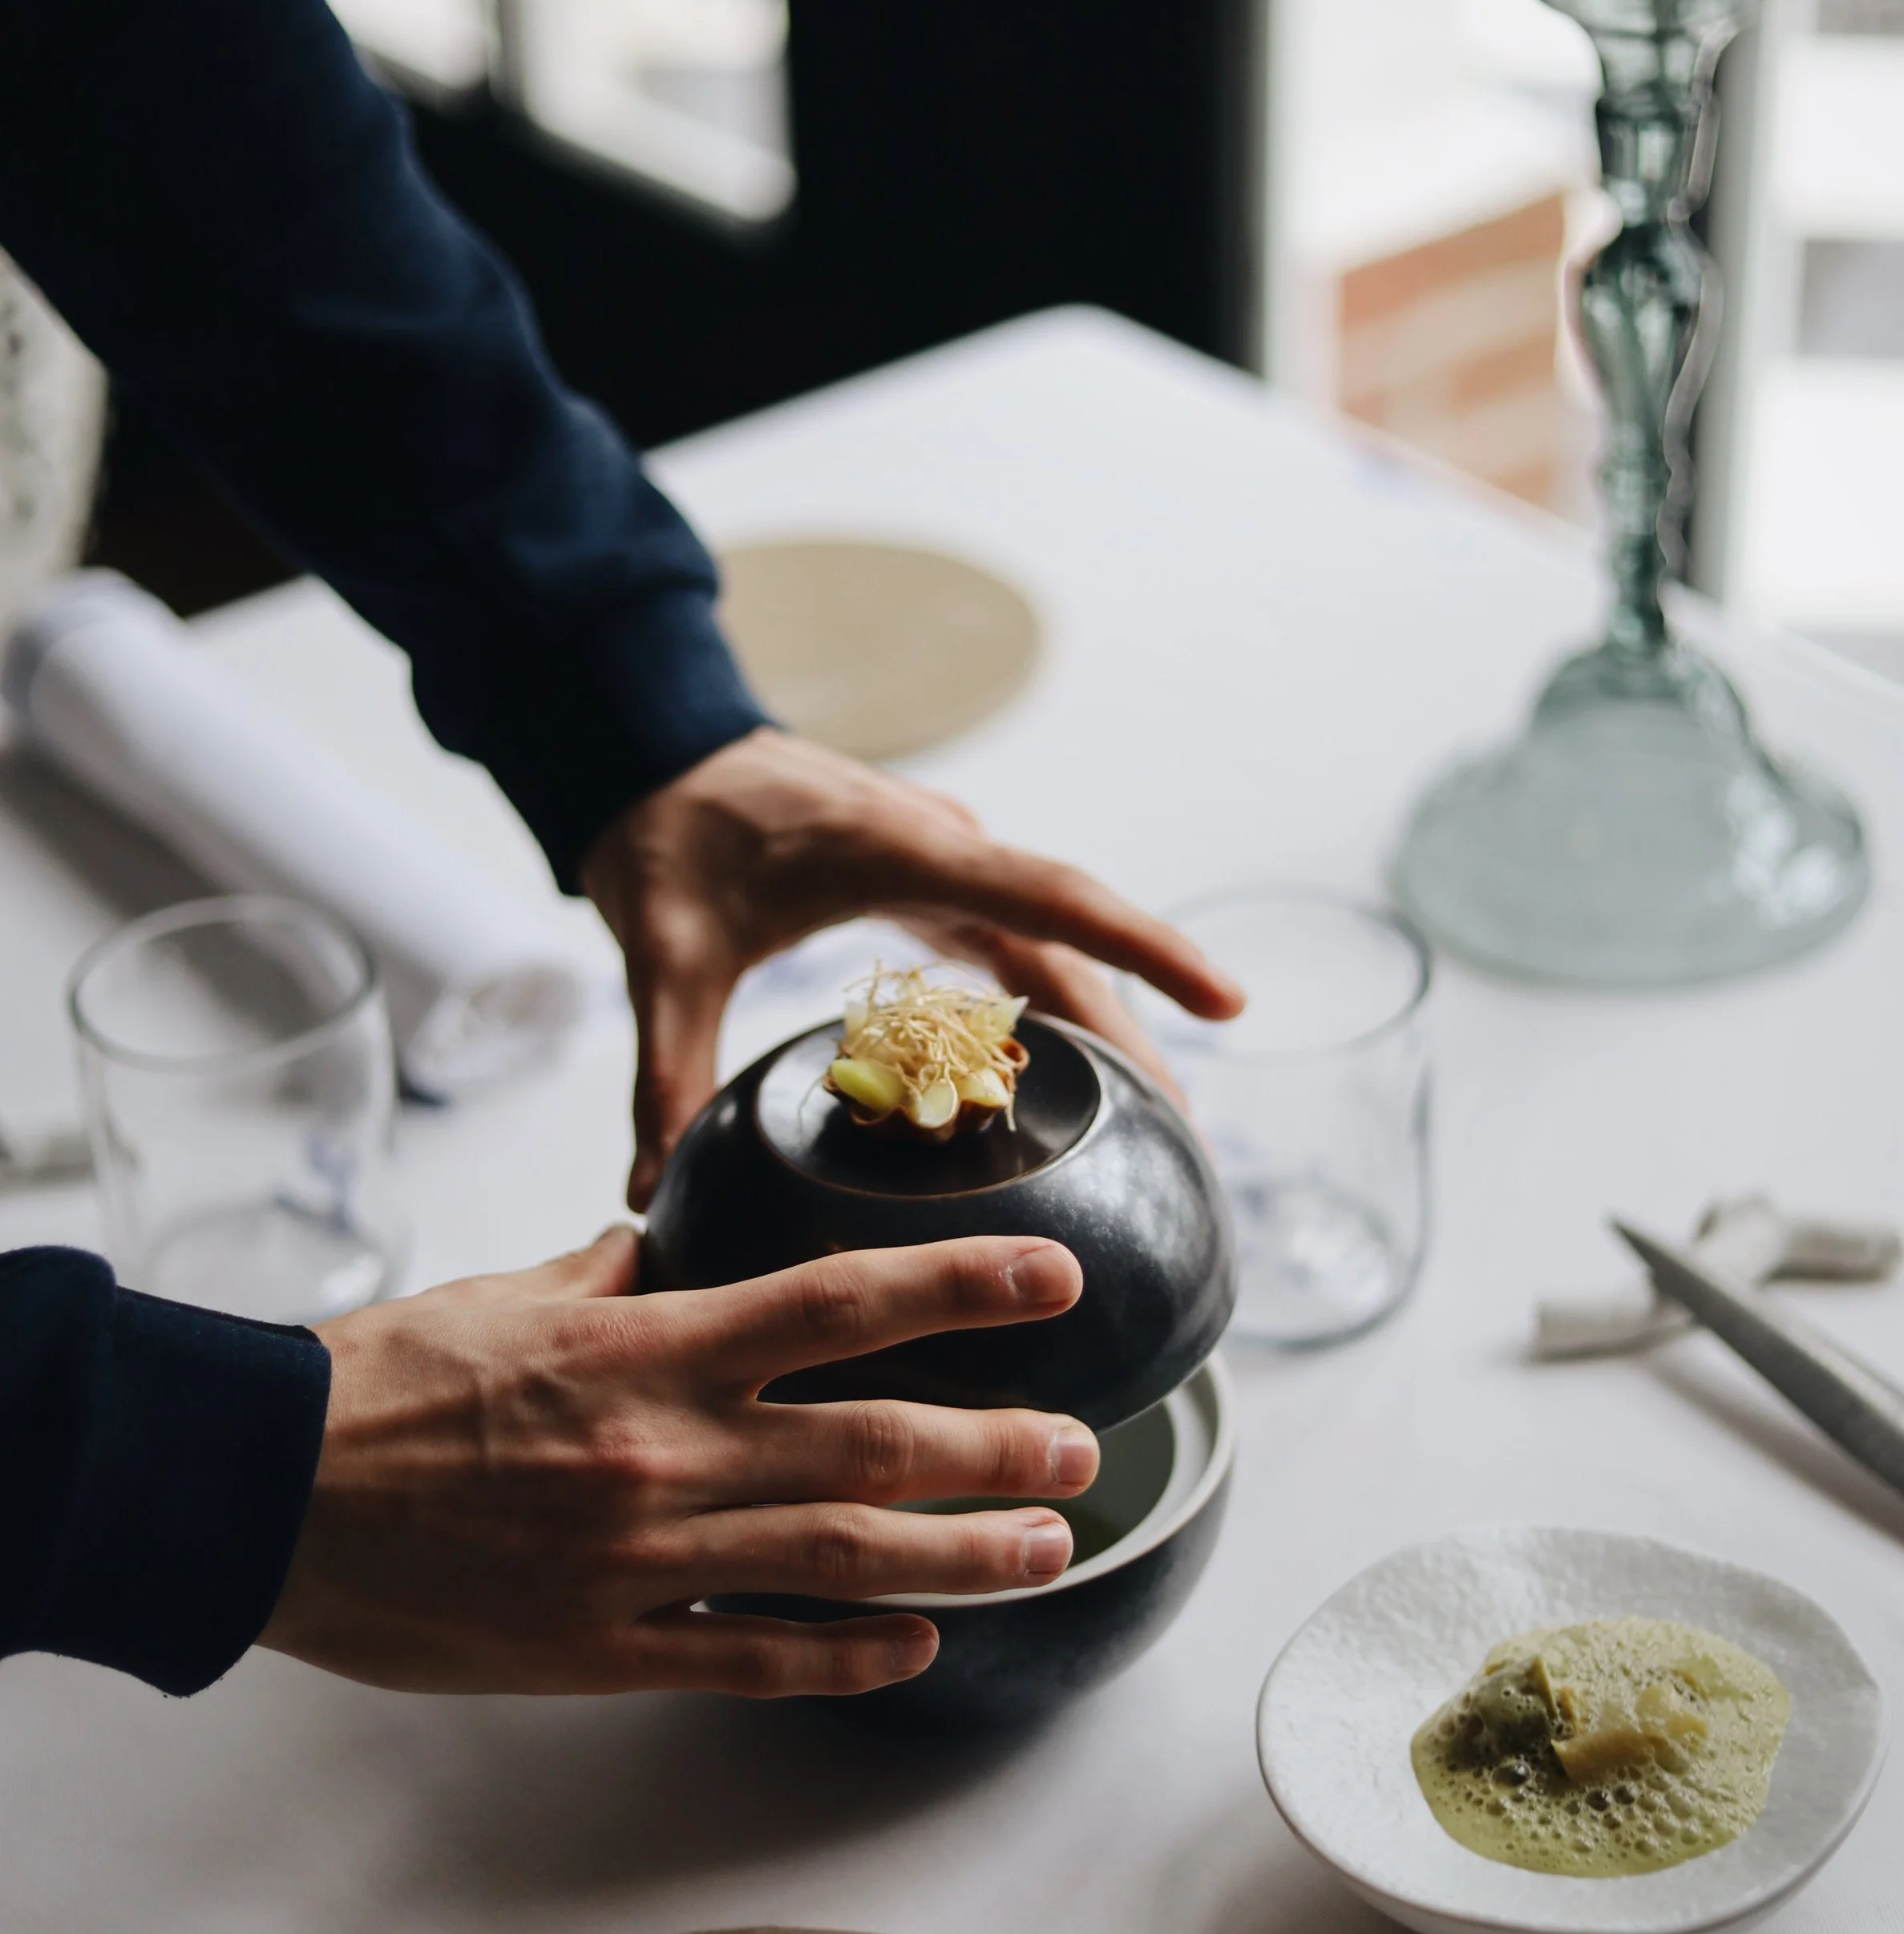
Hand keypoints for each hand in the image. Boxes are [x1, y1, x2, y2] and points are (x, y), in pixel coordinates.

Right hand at [264, 1225, 1098, 1698]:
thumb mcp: (508, 1294)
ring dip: (964, 1557)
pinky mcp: (600, 1650)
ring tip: (1051, 1548)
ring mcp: (641, 1559)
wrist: (258, 1493)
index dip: (961, 1282)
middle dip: (998, 1447)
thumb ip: (612, 1271)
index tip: (1055, 1274)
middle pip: (874, 1446)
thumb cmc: (378, 1382)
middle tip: (1088, 1449)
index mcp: (646, 1345)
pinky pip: (751, 1658)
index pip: (840, 1300)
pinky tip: (920, 1649)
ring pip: (842, 1561)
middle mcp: (666, 1449)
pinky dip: (847, 1659)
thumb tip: (665, 1237)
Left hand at [583, 727, 1243, 1207]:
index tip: (1226, 1000)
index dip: (1145, 949)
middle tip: (1185, 1140)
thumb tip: (650, 1187)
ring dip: (1097, 1030)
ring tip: (1145, 1126)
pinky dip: (1041, 1006)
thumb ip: (667, 1070)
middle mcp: (943, 852)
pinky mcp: (924, 880)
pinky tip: (1056, 1076)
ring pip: (1045, 952)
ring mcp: (940, 863)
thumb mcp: (663, 954)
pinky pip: (1008, 944)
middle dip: (1134, 1040)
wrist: (648, 745)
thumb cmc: (665, 832)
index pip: (1054, 898)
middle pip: (1070, 948)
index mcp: (902, 851)